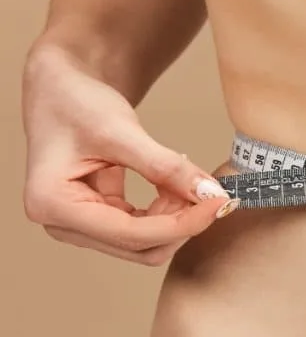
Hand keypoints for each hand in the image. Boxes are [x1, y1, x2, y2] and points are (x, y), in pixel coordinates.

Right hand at [21, 46, 237, 265]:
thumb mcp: (122, 131)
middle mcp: (60, 223)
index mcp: (53, 204)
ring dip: (176, 219)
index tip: (220, 203)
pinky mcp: (97, 220)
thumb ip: (166, 166)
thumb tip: (211, 194)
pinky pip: (142, 229)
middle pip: (140, 247)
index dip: (183, 224)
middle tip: (210, 191)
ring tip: (189, 181)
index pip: (131, 234)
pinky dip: (166, 212)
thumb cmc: (76, 102)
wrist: (60, 89)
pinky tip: (175, 185)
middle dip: (181, 223)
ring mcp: (78, 225)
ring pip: (145, 243)